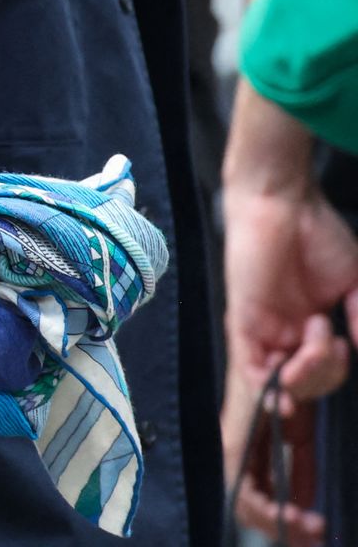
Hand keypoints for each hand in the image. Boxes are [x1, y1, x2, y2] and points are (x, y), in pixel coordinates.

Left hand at [221, 182, 357, 541]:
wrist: (283, 200)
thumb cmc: (319, 241)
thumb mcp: (357, 296)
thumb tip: (357, 357)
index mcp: (306, 365)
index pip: (302, 436)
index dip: (309, 476)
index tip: (322, 517)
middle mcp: (279, 369)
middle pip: (272, 446)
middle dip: (280, 496)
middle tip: (308, 529)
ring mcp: (261, 355)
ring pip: (267, 424)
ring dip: (281, 462)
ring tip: (300, 474)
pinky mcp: (247, 335)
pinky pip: (251, 388)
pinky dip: (278, 403)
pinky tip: (286, 409)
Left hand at [224, 183, 357, 388]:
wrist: (282, 200)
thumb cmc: (317, 231)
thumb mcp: (353, 281)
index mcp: (309, 323)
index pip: (321, 371)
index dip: (333, 373)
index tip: (344, 344)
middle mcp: (285, 331)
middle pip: (305, 383)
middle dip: (326, 374)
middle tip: (331, 336)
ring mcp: (264, 328)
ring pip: (281, 383)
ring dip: (306, 377)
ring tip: (316, 336)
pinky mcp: (243, 320)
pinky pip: (250, 368)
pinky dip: (267, 388)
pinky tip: (285, 389)